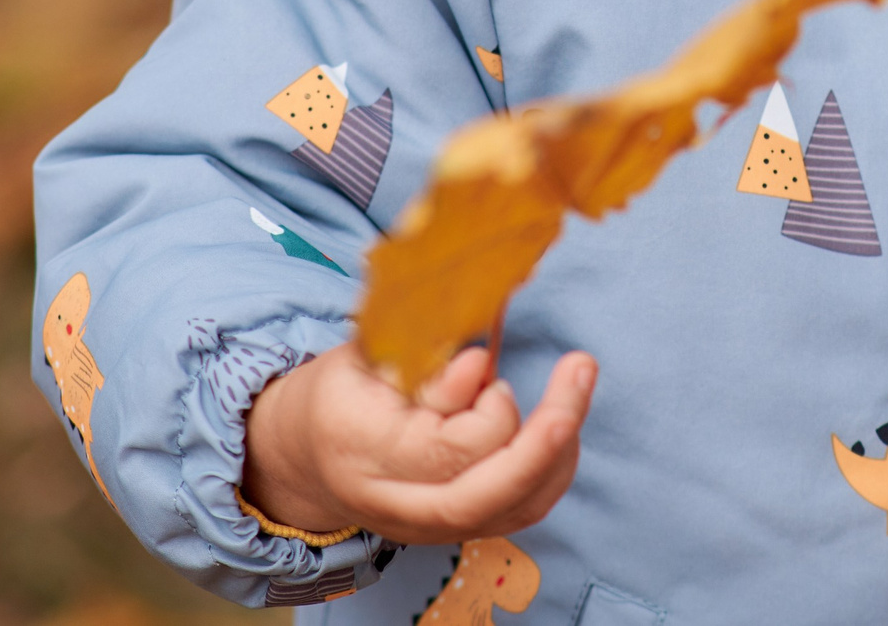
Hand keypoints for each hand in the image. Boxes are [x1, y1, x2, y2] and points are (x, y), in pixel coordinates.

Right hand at [240, 342, 596, 544]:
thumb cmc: (343, 391)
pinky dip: (555, 465)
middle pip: (486, 494)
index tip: (482, 360)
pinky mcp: (456, 531)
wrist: (307, 459)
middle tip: (581, 365)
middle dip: (547, 435)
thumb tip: (480, 365)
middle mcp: (396, 501)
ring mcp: (427, 526)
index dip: (483, 405)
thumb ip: (419, 358)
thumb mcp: (363, 356)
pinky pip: (523, 509)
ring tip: (575, 379)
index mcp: (362, 448)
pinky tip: (563, 420)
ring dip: (560, 446)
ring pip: (515, 507)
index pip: (444, 448)